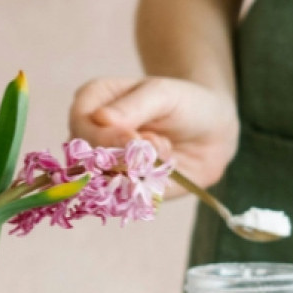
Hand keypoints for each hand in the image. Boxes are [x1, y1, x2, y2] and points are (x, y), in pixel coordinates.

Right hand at [69, 77, 238, 196]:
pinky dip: (148, 185)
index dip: (104, 137)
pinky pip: (124, 198)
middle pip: (88, 157)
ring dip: (141, 171)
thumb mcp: (162, 94)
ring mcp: (103, 164)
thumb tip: (99, 118)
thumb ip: (132, 107)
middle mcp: (89, 135)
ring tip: (165, 149)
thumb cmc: (183, 103)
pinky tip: (165, 167)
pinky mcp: (121, 188)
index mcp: (91, 102)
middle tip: (159, 143)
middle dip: (127, 156)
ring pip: (105, 181)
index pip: (81, 124)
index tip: (136, 138)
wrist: (211, 132)